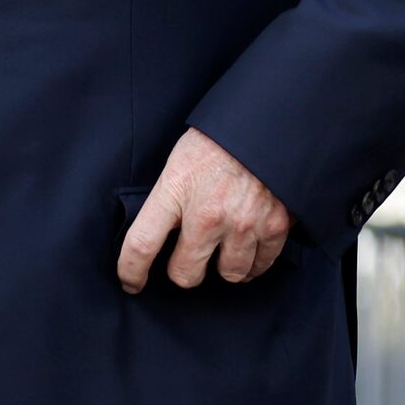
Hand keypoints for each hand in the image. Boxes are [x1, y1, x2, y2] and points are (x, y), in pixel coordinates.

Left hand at [118, 127, 294, 290]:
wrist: (268, 122)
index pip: (141, 245)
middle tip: (191, 259)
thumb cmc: (219, 140)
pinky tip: (250, 249)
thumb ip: (169, 201)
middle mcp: (208, 214)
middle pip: (185, 274)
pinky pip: (261, 266)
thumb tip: (161, 236)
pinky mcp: (274, 226)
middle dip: (186, 271)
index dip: (131, 271)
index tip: (131, 282)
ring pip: (228, 275)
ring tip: (225, 252)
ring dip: (225, 268)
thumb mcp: (179, 162)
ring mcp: (243, 223)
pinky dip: (255, 263)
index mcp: (176, 192)